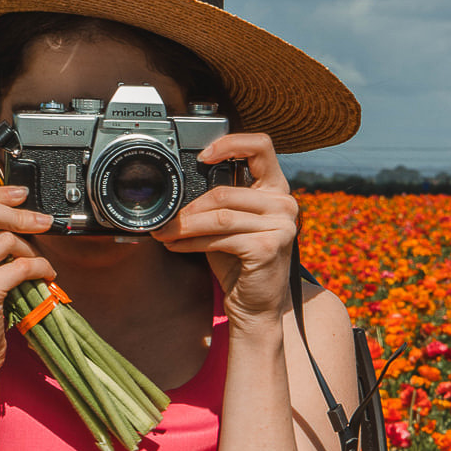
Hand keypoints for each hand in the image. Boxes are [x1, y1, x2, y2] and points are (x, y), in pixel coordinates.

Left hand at [153, 133, 297, 331]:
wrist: (256, 307)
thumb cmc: (240, 265)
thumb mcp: (229, 226)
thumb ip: (218, 203)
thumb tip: (179, 191)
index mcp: (277, 190)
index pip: (260, 146)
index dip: (230, 143)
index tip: (202, 156)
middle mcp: (285, 203)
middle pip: (225, 191)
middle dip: (189, 207)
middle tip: (166, 218)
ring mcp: (281, 225)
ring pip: (219, 216)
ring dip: (185, 225)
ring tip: (165, 232)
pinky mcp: (268, 247)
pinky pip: (220, 237)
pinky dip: (192, 242)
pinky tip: (176, 246)